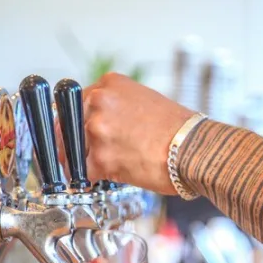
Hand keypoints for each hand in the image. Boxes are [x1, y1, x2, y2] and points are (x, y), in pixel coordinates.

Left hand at [82, 73, 195, 194]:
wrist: (195, 149)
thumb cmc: (181, 129)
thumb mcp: (146, 101)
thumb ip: (119, 108)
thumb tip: (105, 125)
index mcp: (110, 84)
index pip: (75, 102)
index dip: (76, 122)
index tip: (76, 134)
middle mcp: (99, 102)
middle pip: (67, 125)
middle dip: (76, 142)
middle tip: (90, 153)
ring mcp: (97, 130)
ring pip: (73, 150)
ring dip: (87, 160)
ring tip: (110, 165)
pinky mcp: (101, 158)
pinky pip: (82, 173)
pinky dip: (93, 178)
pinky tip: (109, 177)